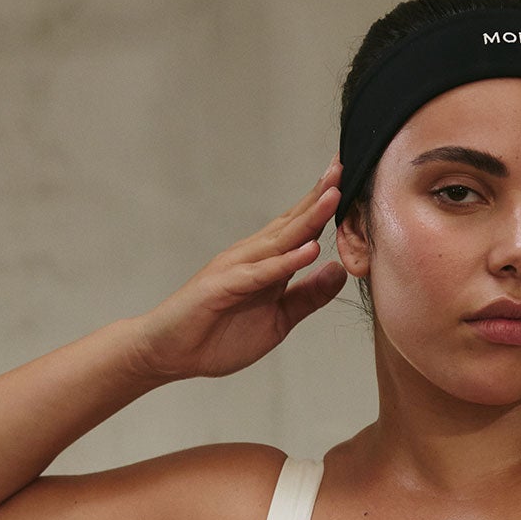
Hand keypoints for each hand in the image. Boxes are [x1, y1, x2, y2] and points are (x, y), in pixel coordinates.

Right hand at [128, 160, 346, 380]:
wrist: (172, 353)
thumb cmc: (219, 336)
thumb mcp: (279, 319)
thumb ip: (307, 296)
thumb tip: (338, 270)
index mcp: (267, 263)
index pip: (300, 227)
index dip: (324, 205)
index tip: (348, 179)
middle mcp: (252, 257)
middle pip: (291, 222)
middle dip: (318, 195)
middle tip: (344, 165)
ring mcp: (236, 268)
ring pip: (279, 240)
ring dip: (307, 218)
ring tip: (334, 196)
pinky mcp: (222, 286)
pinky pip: (260, 273)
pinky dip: (285, 262)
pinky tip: (309, 251)